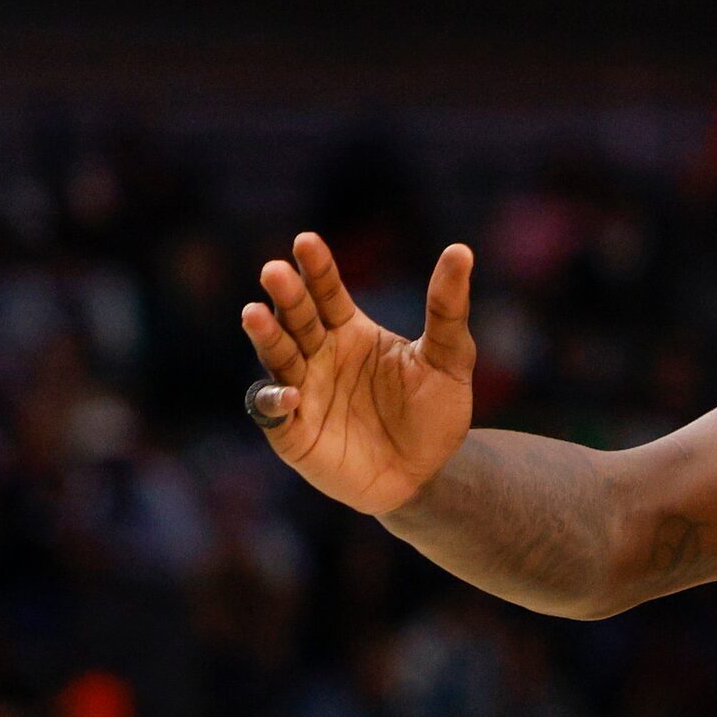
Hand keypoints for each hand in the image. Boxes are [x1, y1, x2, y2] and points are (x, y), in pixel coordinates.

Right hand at [240, 232, 476, 514]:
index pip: (327, 291)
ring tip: (255, 313)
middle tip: (274, 270)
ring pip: (277, 356)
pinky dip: (276, 400)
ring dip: (266, 335)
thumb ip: (447, 309)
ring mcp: (302, 390)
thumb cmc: (434, 413)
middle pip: (297, 317)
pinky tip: (290, 391)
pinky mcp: (293, 431)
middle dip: (285, 295)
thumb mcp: (450, 359)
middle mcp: (318, 354)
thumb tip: (461, 250)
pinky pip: (274, 410)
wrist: (431, 475)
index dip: (316, 268)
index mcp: (349, 330)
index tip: (306, 241)